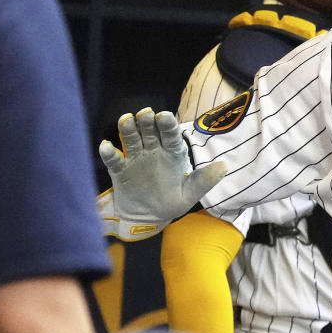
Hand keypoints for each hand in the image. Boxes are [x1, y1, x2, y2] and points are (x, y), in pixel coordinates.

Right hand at [99, 108, 226, 239]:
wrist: (150, 219)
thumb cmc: (173, 202)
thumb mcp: (191, 193)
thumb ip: (205, 179)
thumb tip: (225, 166)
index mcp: (172, 152)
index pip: (171, 134)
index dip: (167, 124)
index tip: (164, 116)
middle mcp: (154, 150)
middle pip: (150, 131)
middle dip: (147, 121)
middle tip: (145, 114)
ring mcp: (136, 158)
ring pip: (131, 139)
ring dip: (128, 129)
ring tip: (126, 120)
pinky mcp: (120, 170)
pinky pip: (114, 159)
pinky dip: (109, 152)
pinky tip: (106, 146)